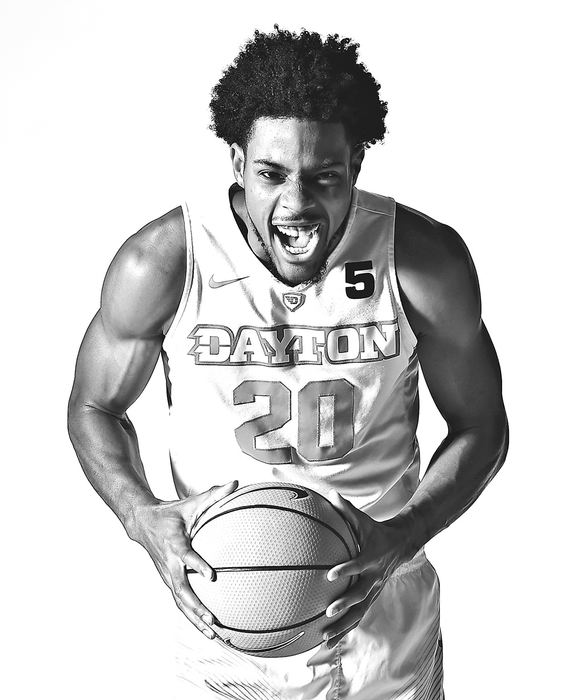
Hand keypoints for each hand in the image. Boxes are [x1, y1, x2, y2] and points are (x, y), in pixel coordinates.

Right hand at [127, 480, 238, 639]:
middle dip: (196, 607)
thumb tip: (235, 483)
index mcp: (174, 544)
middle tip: (213, 620)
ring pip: (180, 603)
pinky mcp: (168, 582)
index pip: (186, 556)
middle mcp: (169, 564)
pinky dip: (192, 618)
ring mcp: (167, 576)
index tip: (211, 576)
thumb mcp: (191, 502)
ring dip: (195, 620)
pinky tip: (208, 630)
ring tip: (214, 636)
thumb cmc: (170, 513)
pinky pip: (180, 603)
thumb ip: (214, 494)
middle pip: (181, 591)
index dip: (197, 565)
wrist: (141, 523)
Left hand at [320, 490, 417, 649]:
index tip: (329, 574)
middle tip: (328, 612)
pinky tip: (328, 643)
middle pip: (359, 595)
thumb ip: (346, 509)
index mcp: (370, 558)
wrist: (401, 545)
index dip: (345, 569)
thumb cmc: (375, 531)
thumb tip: (330, 493)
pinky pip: (357, 617)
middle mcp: (373, 578)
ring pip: (359, 613)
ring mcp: (373, 591)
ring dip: (343, 627)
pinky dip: (344, 630)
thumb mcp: (363, 519)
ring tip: (324, 638)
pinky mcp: (371, 598)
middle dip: (344, 605)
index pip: (357, 564)